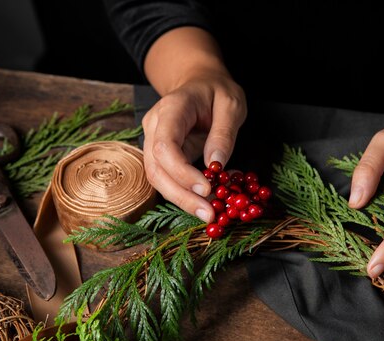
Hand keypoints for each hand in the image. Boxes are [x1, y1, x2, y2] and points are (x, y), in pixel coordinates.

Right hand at [142, 69, 246, 222]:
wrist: (199, 83)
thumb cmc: (217, 91)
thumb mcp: (231, 104)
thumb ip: (224, 134)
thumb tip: (216, 166)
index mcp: (171, 109)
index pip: (165, 146)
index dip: (182, 172)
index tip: (206, 190)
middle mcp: (154, 127)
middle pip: (156, 169)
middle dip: (181, 196)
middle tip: (208, 214)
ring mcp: (153, 142)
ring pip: (158, 179)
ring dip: (182, 200)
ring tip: (209, 212)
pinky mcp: (160, 156)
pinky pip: (168, 179)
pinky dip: (185, 194)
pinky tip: (206, 201)